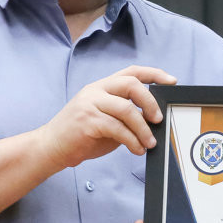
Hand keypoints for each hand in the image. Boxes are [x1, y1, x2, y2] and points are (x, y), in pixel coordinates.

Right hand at [37, 65, 175, 170]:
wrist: (51, 148)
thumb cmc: (82, 135)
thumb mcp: (107, 119)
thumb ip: (126, 114)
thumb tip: (154, 118)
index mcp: (102, 86)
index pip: (132, 72)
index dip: (154, 74)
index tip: (172, 81)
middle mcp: (96, 90)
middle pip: (132, 84)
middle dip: (150, 102)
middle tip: (159, 120)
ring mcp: (90, 104)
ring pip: (127, 110)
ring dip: (143, 129)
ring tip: (149, 143)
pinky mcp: (87, 121)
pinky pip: (117, 129)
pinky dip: (132, 141)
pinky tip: (137, 150)